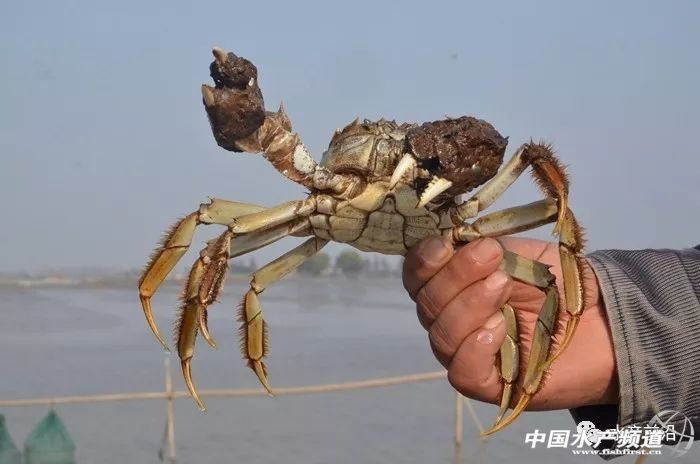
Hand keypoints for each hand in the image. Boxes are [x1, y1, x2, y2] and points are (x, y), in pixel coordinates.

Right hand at [402, 236, 617, 409]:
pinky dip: (475, 347)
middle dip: (456, 276)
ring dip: (469, 306)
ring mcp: (466, 354)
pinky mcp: (489, 385)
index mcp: (450, 286)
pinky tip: (499, 327)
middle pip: (426, 305)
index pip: (417, 277)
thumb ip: (480, 247)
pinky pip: (462, 372)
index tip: (447, 242)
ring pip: (441, 337)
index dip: (423, 261)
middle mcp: (450, 320)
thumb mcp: (517, 252)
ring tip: (504, 286)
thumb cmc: (556, 280)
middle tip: (493, 256)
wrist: (603, 315)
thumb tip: (450, 240)